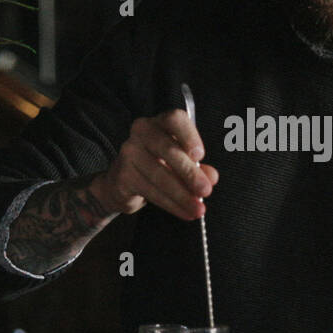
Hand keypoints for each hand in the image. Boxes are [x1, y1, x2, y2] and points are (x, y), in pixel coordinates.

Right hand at [93, 110, 218, 220]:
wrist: (121, 183)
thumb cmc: (157, 166)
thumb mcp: (181, 164)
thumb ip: (199, 168)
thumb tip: (211, 177)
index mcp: (160, 122)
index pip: (174, 119)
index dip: (189, 136)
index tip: (200, 155)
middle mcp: (141, 132)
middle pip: (168, 149)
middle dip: (189, 173)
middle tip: (205, 191)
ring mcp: (129, 152)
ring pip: (159, 175)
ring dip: (182, 195)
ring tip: (198, 209)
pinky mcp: (123, 176)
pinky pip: (150, 191)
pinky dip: (170, 204)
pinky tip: (184, 212)